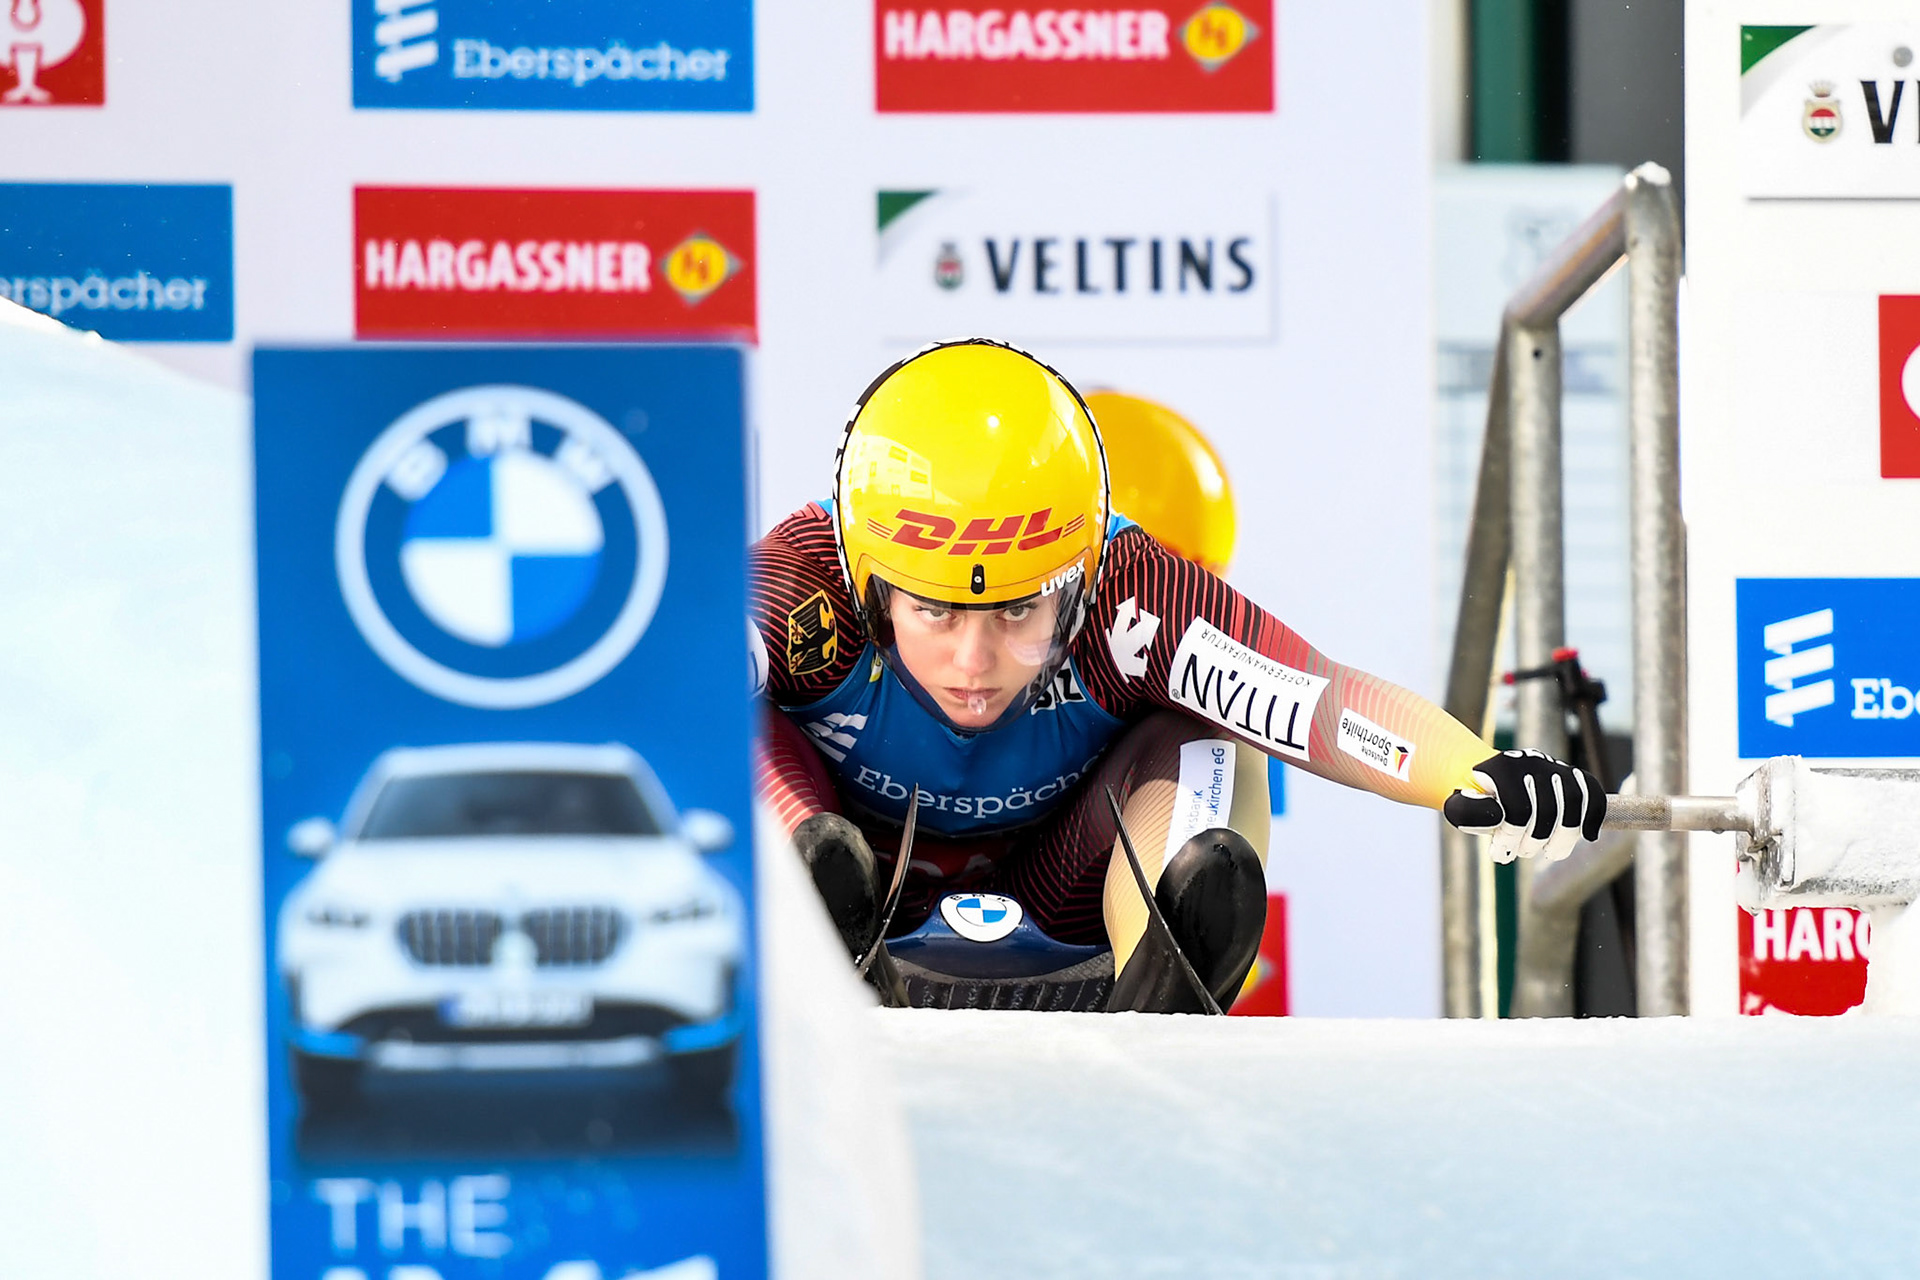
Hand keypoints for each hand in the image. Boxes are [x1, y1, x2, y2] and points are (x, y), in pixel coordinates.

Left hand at [1442, 749, 1604, 862]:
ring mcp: (1552, 766)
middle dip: (1535, 840)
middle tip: (1523, 852)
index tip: (1500, 852)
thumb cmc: (1472, 798)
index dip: (1512, 838)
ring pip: (1574, 803)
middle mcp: (1530, 763)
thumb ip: (1467, 814)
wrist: (1485, 777)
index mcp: (1501, 768)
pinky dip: (1594, 815)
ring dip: (1565, 836)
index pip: (1518, 810)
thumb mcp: (1458, 807)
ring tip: (1552, 852)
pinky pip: (1591, 793)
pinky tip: (1589, 836)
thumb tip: (1498, 818)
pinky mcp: (1570, 775)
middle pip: (1548, 809)